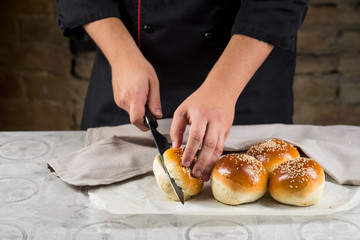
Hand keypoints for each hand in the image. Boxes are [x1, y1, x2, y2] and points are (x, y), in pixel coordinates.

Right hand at [83, 17, 161, 130]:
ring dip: (140, 111)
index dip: (145, 125)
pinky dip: (134, 106)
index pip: (137, 119)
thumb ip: (155, 101)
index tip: (153, 123)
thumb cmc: (139, 67)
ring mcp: (119, 101)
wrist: (123, 58)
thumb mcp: (153, 83)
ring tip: (144, 96)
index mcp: (135, 96)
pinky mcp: (117, 100)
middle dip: (145, 118)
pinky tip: (137, 94)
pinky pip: (128, 108)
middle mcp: (124, 100)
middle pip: (135, 119)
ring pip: (132, 114)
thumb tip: (157, 116)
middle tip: (151, 107)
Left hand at [170, 34, 273, 180]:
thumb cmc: (200, 99)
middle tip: (194, 174)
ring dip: (210, 164)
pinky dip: (215, 159)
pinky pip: (221, 147)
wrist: (222, 90)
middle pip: (209, 146)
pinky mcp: (227, 130)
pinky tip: (209, 167)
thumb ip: (176, 127)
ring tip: (202, 176)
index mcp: (201, 114)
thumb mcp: (183, 109)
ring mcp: (223, 126)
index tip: (185, 163)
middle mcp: (214, 121)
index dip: (190, 151)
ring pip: (218, 149)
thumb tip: (175, 146)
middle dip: (202, 162)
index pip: (196, 136)